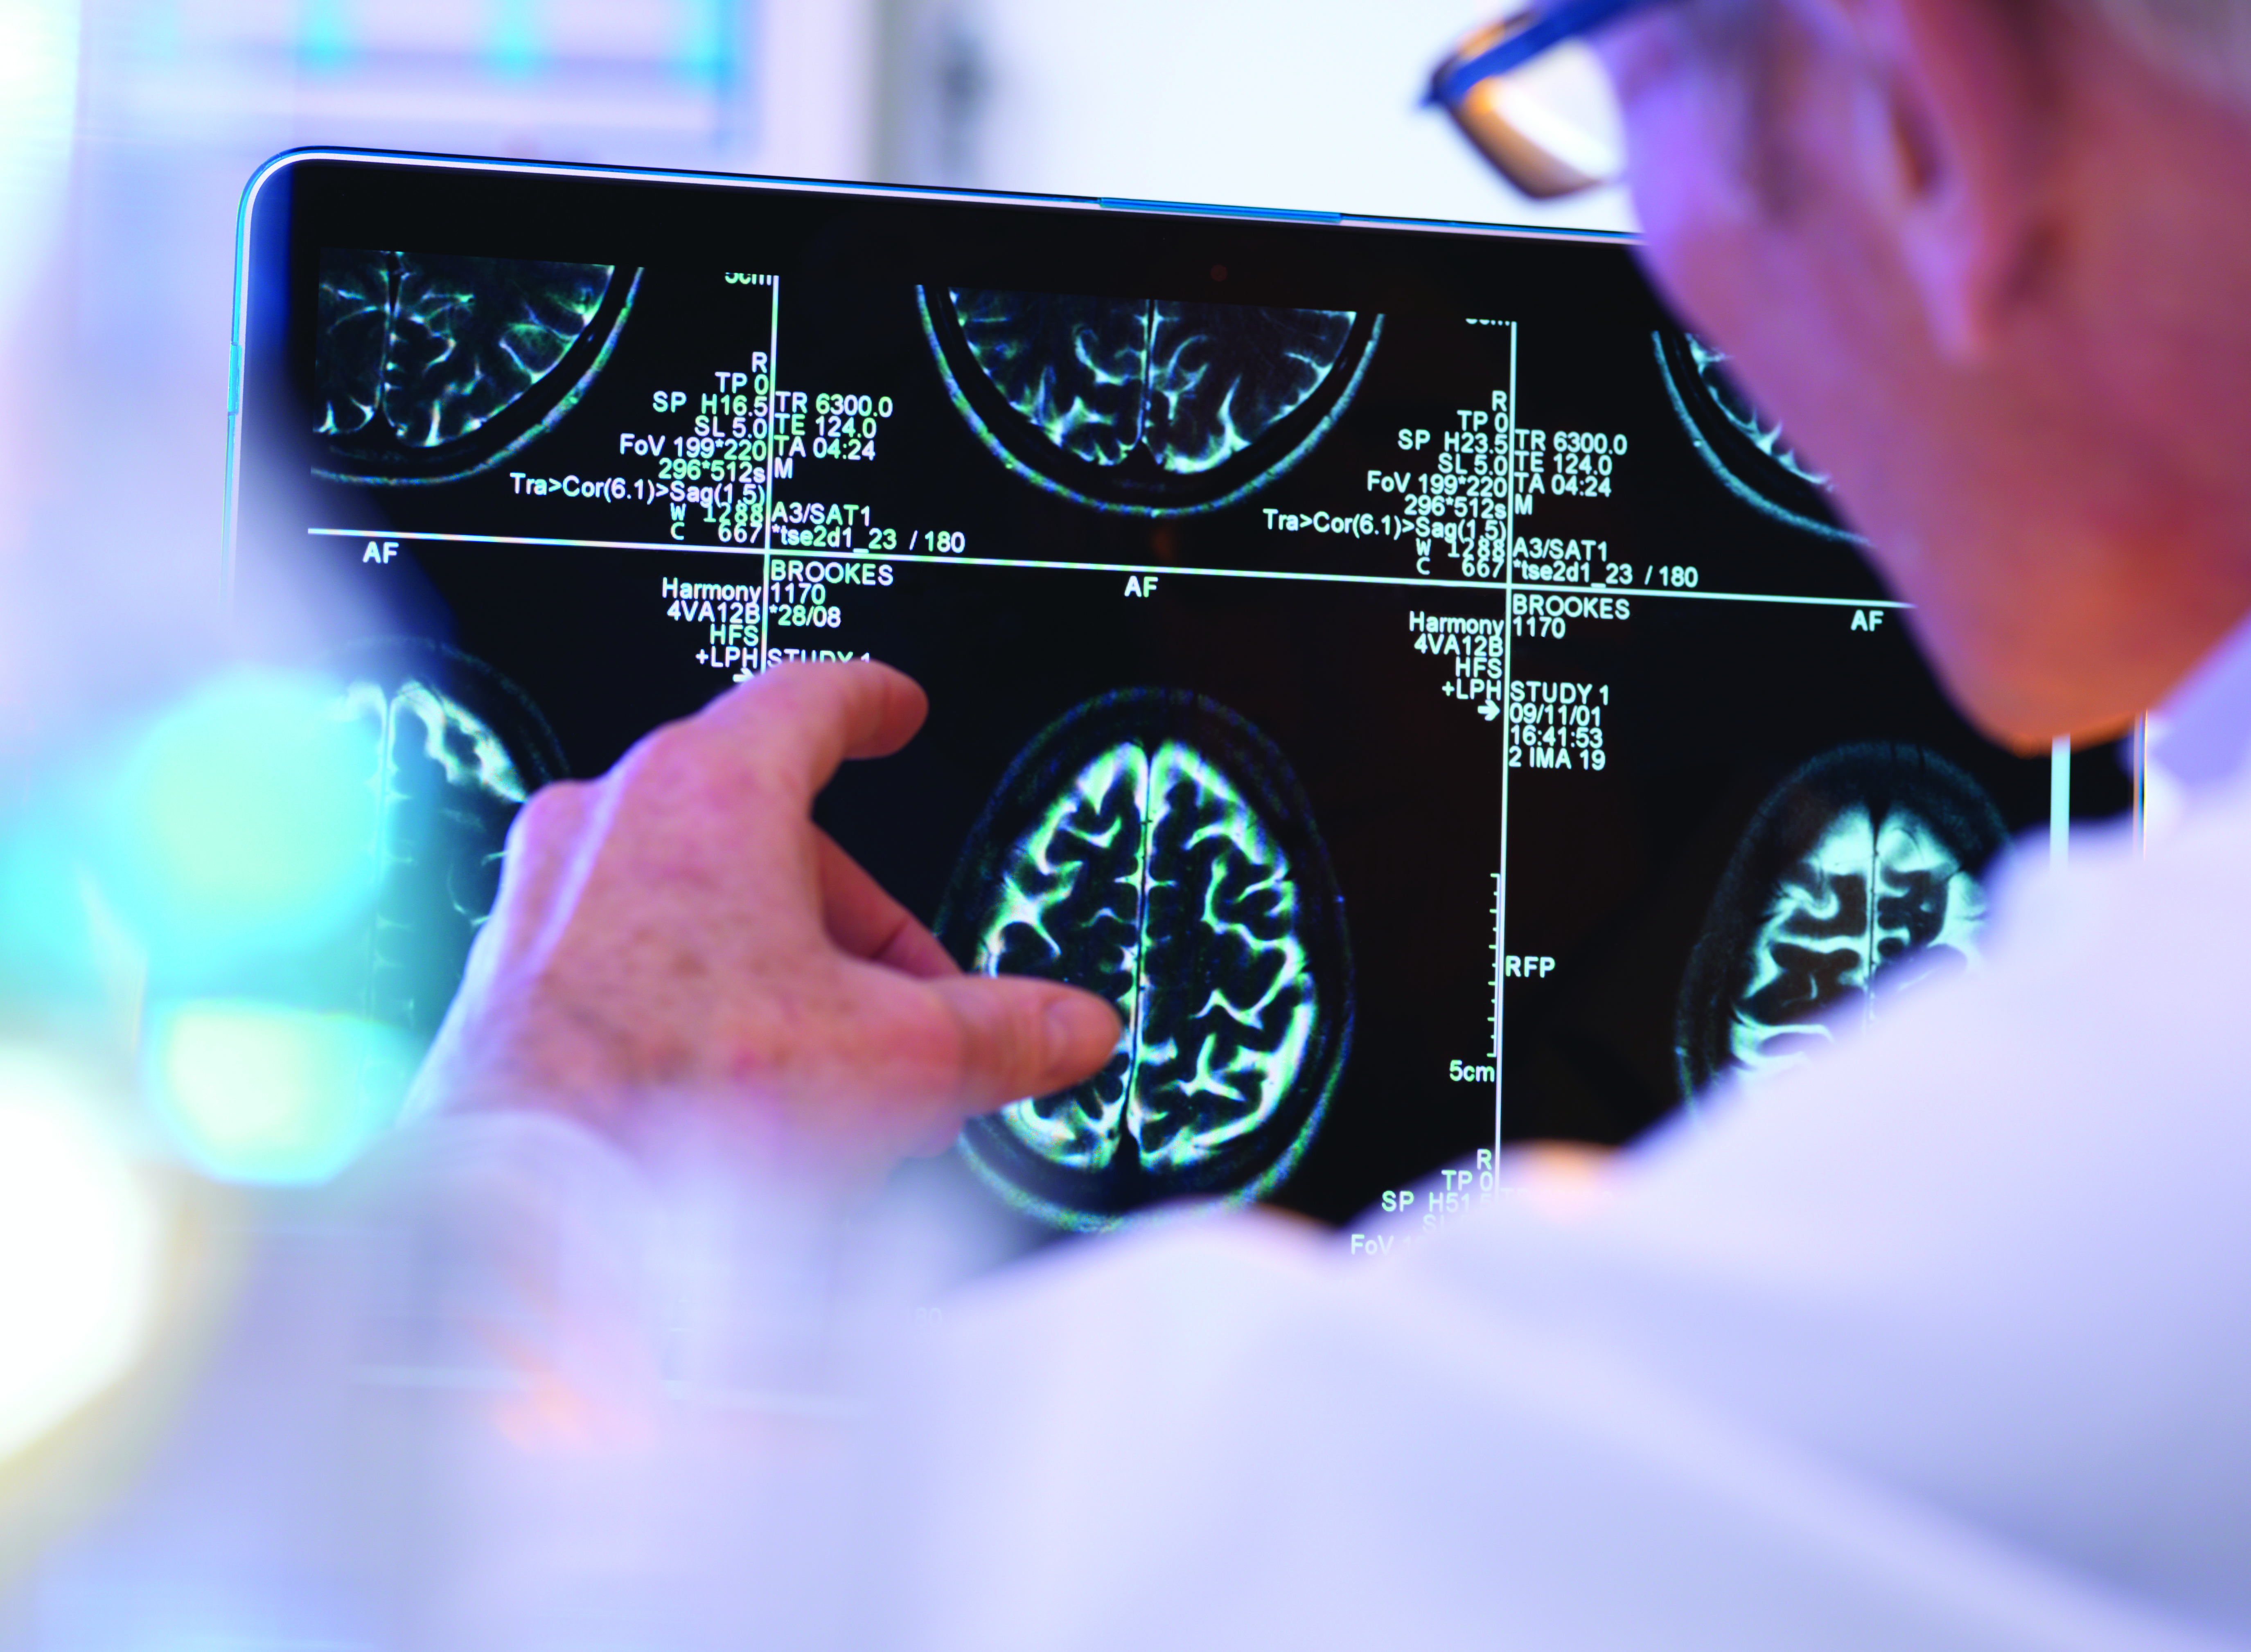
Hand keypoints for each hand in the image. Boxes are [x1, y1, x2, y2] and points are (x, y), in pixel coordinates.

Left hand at [408, 661, 1122, 1182]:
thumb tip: (1070, 1029)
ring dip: (787, 973)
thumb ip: (1000, 1031)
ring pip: (702, 904)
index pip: (808, 702)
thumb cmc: (680, 1104)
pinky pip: (637, 958)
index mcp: (705, 792)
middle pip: (769, 830)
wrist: (526, 1221)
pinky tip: (746, 1098)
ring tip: (841, 1076)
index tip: (893, 710)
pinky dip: (706, 1003)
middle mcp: (609, 822)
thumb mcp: (895, 1058)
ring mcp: (546, 900)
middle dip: (858, 923)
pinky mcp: (512, 980)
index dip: (870, 705)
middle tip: (916, 1005)